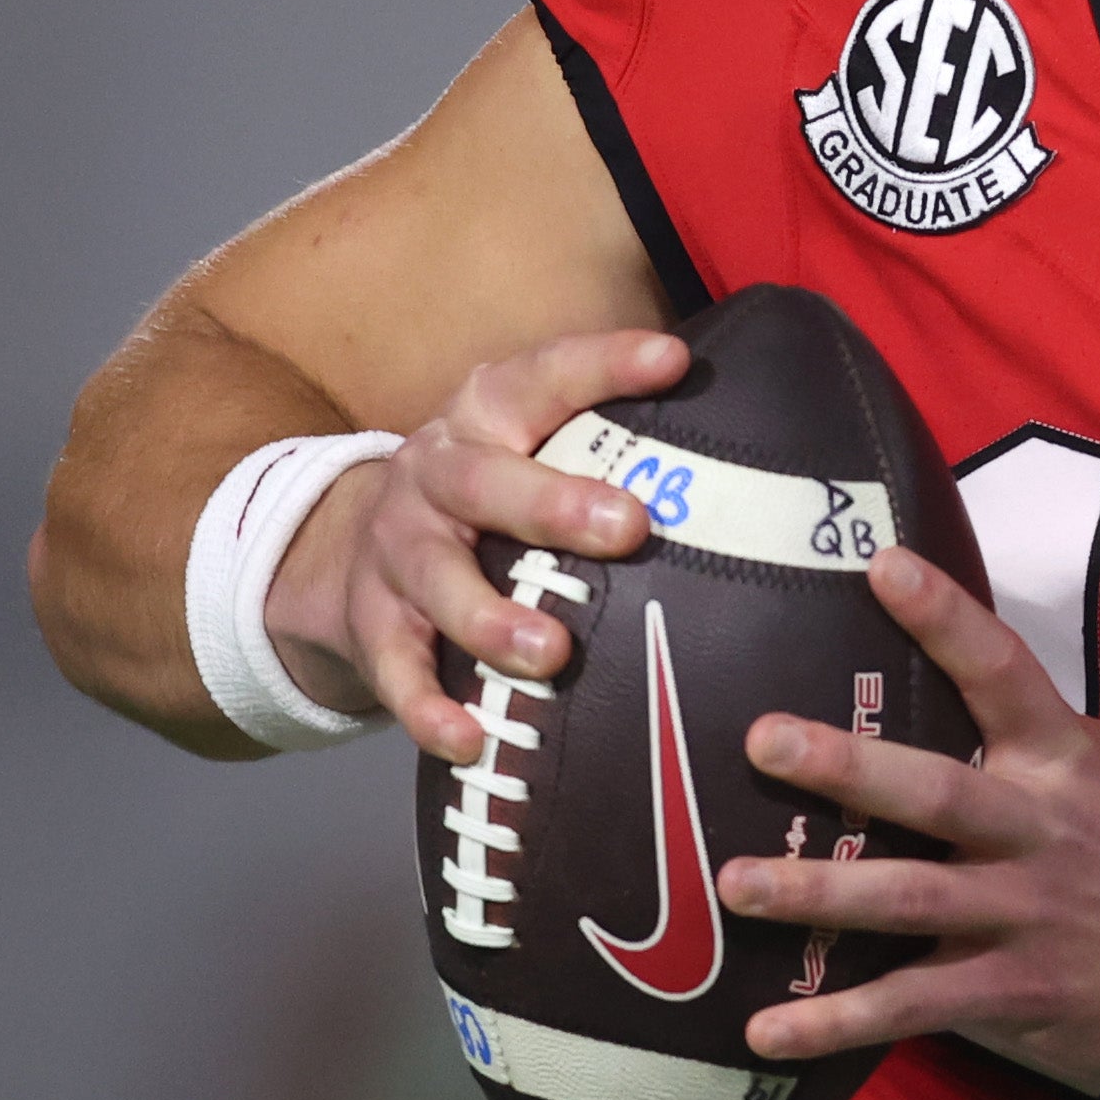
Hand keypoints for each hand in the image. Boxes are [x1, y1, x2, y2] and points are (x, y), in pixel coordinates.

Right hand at [267, 329, 687, 762]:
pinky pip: (396, 671)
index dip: (605, 365)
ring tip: (549, 652)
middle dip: (552, 504)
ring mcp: (398, 551)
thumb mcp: (528, 440)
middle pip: (483, 482)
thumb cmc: (488, 492)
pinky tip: (470, 737)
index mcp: (486, 414)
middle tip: (627, 527)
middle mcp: (435, 474)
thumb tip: (752, 433)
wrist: (347, 546)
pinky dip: (429, 708)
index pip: (545, 376)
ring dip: (490, 617)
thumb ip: (611, 434)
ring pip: (437, 580)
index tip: (672, 362)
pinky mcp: (373, 626)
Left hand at [723, 547, 1099, 1096]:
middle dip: (846, 769)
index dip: (945, 618)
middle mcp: (1040, 829)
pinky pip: (911, 1005)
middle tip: (762, 740)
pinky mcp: (1012, 991)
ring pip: (909, 899)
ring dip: (816, 892)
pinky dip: (834, 1021)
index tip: (882, 566)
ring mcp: (1024, 914)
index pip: (1002, 672)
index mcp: (1062, 759)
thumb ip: (1022, 737)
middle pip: (935, 792)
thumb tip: (926, 675)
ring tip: (734, 884)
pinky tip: (764, 1029)